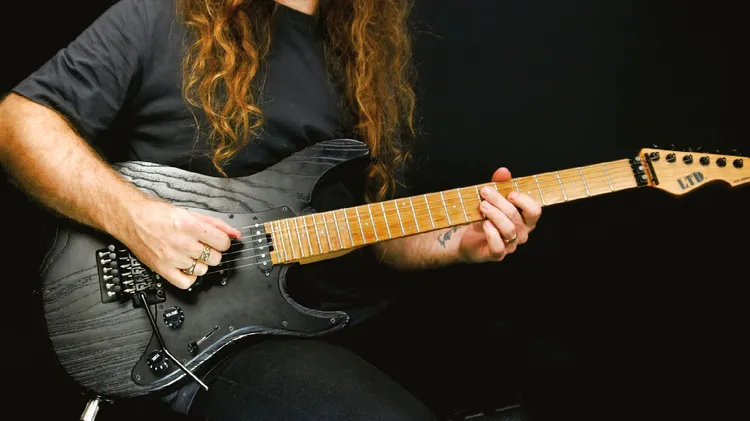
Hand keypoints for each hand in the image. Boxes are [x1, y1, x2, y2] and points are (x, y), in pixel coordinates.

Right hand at [120, 199, 241, 288]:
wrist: (131, 218)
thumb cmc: (157, 214)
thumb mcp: (190, 213)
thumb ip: (216, 224)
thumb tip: (235, 234)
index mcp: (190, 226)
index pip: (223, 242)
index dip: (223, 242)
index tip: (218, 241)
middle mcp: (182, 243)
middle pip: (215, 258)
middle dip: (212, 252)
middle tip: (203, 246)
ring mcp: (173, 258)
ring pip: (203, 270)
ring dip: (200, 264)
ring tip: (190, 254)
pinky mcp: (162, 269)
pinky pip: (186, 282)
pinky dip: (189, 277)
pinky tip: (186, 267)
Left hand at [458, 167, 541, 262]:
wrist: (466, 238)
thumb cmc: (483, 217)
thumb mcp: (491, 198)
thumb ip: (499, 184)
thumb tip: (504, 171)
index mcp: (524, 219)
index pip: (534, 211)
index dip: (524, 201)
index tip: (509, 193)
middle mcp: (521, 233)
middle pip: (517, 217)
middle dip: (500, 202)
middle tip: (485, 192)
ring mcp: (510, 245)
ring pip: (509, 230)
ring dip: (494, 215)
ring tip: (482, 206)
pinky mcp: (496, 254)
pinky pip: (498, 247)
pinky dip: (491, 234)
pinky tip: (484, 224)